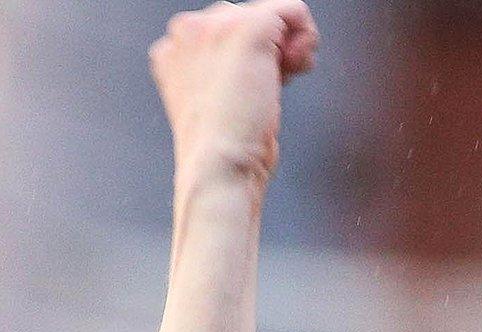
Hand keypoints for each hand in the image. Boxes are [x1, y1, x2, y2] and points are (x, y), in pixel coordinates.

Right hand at [149, 0, 318, 191]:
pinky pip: (294, 10)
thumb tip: (272, 61)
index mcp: (173, 50)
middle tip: (270, 88)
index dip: (252, 60)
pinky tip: (298, 68)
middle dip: (271, 51)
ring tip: (282, 81)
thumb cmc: (224, 152)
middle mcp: (187, 30)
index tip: (255, 90)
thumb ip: (228, 75)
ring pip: (273, 14)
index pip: (225, 34)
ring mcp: (216, 25)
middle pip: (249, 20)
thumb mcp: (216, 106)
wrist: (218, 165)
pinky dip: (307, 37)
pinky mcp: (248, 29)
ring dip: (290, 48)